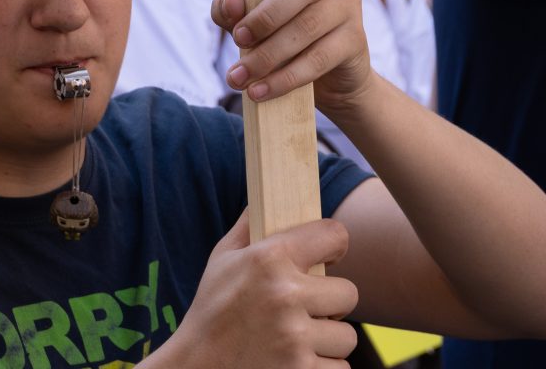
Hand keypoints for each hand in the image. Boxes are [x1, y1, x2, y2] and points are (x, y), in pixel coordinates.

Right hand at [161, 209, 356, 366]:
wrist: (196, 366)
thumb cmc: (211, 310)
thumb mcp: (223, 258)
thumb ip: (250, 225)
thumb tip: (267, 194)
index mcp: (270, 258)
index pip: (334, 235)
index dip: (335, 244)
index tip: (328, 255)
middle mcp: (286, 295)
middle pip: (349, 292)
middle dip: (333, 302)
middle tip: (312, 306)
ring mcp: (295, 339)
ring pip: (347, 336)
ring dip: (329, 339)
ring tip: (304, 337)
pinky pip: (340, 367)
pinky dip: (325, 366)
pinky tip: (302, 359)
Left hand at [210, 0, 371, 115]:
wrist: (329, 81)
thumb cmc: (282, 36)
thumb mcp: (252, 19)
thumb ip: (232, 8)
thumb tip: (231, 0)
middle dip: (266, 15)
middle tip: (238, 38)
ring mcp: (349, 6)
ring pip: (307, 27)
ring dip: (268, 55)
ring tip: (238, 76)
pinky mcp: (355, 41)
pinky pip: (317, 58)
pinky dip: (284, 78)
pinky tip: (259, 91)